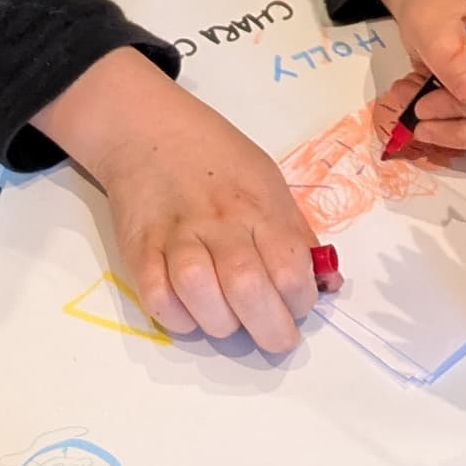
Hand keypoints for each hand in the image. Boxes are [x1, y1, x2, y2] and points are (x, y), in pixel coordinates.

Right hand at [36, 50, 320, 352]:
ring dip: (221, 323)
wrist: (148, 130)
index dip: (301, 301)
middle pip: (247, 287)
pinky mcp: (138, 248)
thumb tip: (327, 284)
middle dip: (270, 329)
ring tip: (230, 319)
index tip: (296, 306)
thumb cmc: (217, 157)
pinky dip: (177, 317)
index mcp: (259, 205)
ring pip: (199, 294)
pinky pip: (157, 297)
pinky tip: (191, 311)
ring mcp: (176, 235)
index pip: (290, 267)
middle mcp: (220, 221)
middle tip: (275, 336)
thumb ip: (295, 233)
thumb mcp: (269, 182)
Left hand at [371, 0, 465, 151]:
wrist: (435, 1)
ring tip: (421, 119)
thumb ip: (449, 52)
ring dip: (460, 136)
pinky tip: (433, 116)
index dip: (463, 108)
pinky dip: (460, 133)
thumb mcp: (430, 21)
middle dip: (463, 129)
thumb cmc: (435, 5)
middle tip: (420, 115)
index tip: (423, 103)